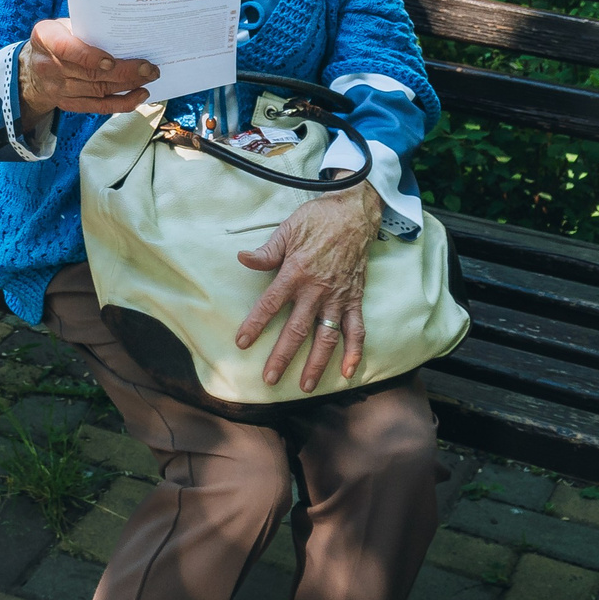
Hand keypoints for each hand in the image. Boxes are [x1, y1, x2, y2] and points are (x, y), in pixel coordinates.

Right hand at [17, 18, 155, 117]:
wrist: (32, 68)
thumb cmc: (57, 38)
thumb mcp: (62, 24)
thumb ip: (85, 27)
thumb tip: (125, 30)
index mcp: (45, 38)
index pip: (66, 49)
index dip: (90, 57)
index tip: (112, 60)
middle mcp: (49, 65)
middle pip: (90, 73)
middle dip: (124, 71)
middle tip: (148, 67)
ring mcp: (58, 89)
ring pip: (98, 90)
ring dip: (128, 85)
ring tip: (150, 77)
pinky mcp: (68, 104)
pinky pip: (98, 107)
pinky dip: (122, 103)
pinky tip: (139, 95)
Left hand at [235, 182, 383, 390]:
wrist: (355, 213)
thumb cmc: (318, 219)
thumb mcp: (288, 230)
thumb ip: (267, 251)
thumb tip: (242, 258)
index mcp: (296, 272)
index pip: (270, 304)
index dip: (255, 325)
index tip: (242, 343)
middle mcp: (317, 290)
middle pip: (296, 330)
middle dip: (282, 357)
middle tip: (269, 379)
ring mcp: (338, 298)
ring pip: (326, 337)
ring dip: (316, 363)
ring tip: (305, 386)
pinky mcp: (355, 299)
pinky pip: (356, 330)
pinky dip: (354, 351)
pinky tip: (347, 372)